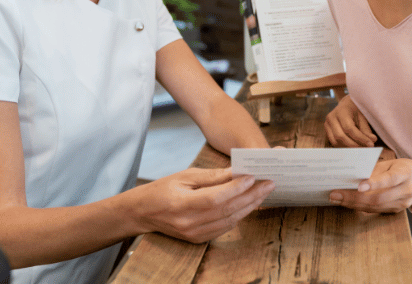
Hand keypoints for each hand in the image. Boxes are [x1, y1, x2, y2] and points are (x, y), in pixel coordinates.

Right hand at [132, 167, 273, 243]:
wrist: (142, 212)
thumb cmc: (162, 189)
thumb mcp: (184, 176)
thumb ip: (211, 176)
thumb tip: (236, 171)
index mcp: (181, 204)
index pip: (215, 198)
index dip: (236, 188)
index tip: (253, 176)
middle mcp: (188, 223)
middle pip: (226, 210)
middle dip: (251, 196)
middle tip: (269, 183)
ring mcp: (193, 234)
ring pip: (229, 221)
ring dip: (249, 206)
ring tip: (264, 192)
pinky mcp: (198, 239)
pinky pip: (224, 228)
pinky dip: (239, 215)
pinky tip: (249, 204)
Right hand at [325, 95, 376, 147]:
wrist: (347, 104)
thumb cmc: (356, 108)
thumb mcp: (363, 115)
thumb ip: (366, 128)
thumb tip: (372, 140)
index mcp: (341, 111)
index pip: (349, 128)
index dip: (360, 138)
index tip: (370, 144)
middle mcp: (331, 117)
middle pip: (340, 136)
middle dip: (354, 145)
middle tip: (366, 149)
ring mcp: (327, 124)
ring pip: (336, 141)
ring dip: (349, 147)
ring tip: (361, 149)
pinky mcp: (327, 130)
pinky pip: (334, 142)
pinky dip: (344, 146)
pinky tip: (354, 147)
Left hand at [329, 158, 411, 212]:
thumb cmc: (402, 168)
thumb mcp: (392, 163)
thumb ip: (375, 169)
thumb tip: (351, 175)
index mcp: (405, 174)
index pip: (389, 180)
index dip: (374, 183)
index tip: (358, 185)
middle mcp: (405, 191)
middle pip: (378, 198)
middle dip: (354, 198)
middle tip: (335, 194)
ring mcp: (401, 204)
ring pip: (375, 207)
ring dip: (353, 204)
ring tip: (336, 199)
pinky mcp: (396, 211)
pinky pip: (375, 210)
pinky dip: (359, 207)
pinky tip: (346, 203)